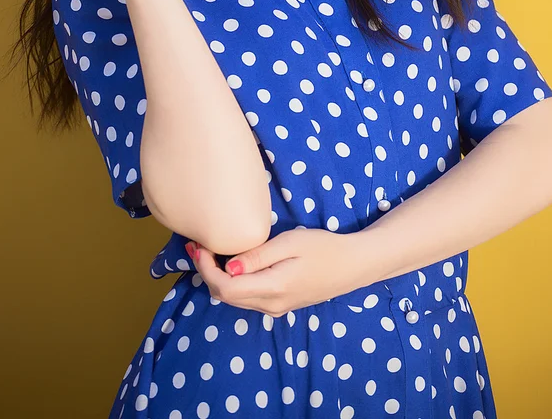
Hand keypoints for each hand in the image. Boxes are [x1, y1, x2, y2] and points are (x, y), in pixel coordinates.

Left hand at [185, 228, 367, 316]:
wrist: (352, 266)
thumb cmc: (323, 248)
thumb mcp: (290, 243)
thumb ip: (258, 256)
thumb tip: (228, 267)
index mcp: (272, 288)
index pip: (225, 287)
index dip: (205, 268)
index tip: (199, 246)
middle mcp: (270, 305)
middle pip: (225, 296)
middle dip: (206, 273)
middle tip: (199, 246)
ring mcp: (276, 308)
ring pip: (234, 299)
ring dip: (217, 278)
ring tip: (210, 252)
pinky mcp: (280, 305)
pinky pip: (246, 298)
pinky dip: (232, 283)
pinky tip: (231, 264)